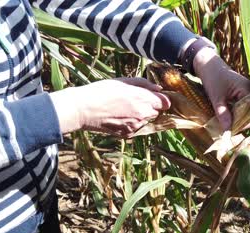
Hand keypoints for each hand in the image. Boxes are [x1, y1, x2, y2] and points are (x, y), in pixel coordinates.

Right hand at [50, 78, 169, 137]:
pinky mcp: (128, 134)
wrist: (83, 109)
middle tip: (134, 101)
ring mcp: (136, 126)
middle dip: (151, 107)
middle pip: (157, 112)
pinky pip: (135, 128)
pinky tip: (118, 116)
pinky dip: (131, 123)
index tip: (155, 97)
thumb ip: (144, 84)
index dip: (162, 99)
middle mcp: (143, 114)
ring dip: (140, 115)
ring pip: (146, 120)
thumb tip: (159, 89)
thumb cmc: (101, 91)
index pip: (166, 102)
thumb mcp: (123, 81)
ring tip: (123, 108)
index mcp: (143, 99)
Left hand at [193, 48, 249, 130]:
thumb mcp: (216, 98)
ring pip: (246, 110)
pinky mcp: (241, 93)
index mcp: (247, 89)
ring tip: (229, 127)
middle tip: (230, 131)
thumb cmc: (212, 78)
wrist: (207, 64)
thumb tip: (228, 130)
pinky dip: (236, 113)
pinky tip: (228, 119)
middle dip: (241, 122)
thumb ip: (223, 114)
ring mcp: (246, 92)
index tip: (233, 130)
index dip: (244, 122)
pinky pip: (241, 106)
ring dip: (238, 118)